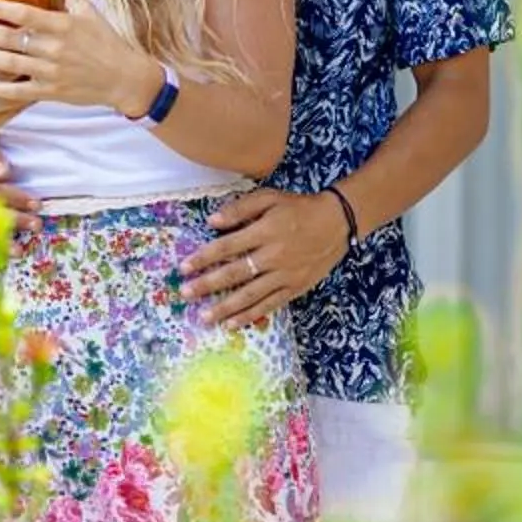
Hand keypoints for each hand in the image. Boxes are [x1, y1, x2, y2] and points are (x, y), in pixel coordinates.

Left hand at [0, 0, 156, 116]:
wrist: (124, 78)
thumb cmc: (106, 41)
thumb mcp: (90, 11)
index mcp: (63, 24)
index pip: (23, 12)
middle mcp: (54, 48)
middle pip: (9, 38)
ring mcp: (51, 72)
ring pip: (9, 64)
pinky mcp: (51, 92)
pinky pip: (18, 91)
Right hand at [0, 15, 44, 139]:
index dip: (14, 35)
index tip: (33, 25)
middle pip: (4, 69)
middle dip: (27, 56)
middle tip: (50, 43)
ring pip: (13, 92)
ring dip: (34, 78)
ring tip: (53, 64)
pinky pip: (15, 109)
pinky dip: (31, 96)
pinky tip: (46, 84)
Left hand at [178, 186, 350, 330]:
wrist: (337, 222)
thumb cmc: (299, 207)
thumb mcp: (270, 197)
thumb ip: (241, 208)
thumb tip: (212, 221)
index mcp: (265, 230)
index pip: (228, 246)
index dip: (204, 257)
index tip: (184, 267)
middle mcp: (274, 255)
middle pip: (235, 273)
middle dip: (208, 285)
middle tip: (186, 294)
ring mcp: (285, 274)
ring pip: (251, 295)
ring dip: (225, 307)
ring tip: (205, 317)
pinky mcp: (295, 288)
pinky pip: (269, 305)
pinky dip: (250, 316)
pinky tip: (233, 324)